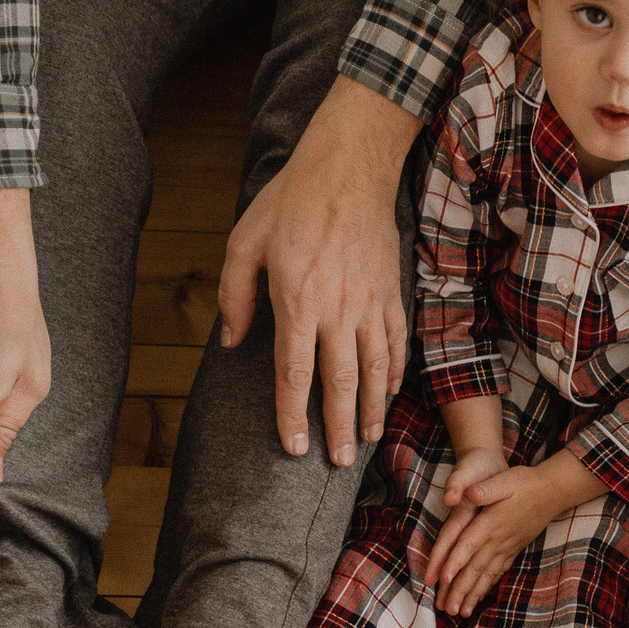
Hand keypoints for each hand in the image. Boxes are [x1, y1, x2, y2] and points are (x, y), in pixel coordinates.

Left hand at [220, 75, 419, 466]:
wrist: (350, 166)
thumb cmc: (292, 200)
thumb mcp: (244, 241)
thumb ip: (234, 296)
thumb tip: (233, 341)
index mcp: (296, 301)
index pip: (294, 374)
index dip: (293, 416)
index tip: (293, 448)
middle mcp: (337, 310)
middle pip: (340, 383)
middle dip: (338, 427)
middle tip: (340, 462)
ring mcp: (369, 303)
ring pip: (374, 369)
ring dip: (371, 409)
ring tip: (367, 439)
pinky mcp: (392, 292)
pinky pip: (396, 342)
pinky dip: (393, 373)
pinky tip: (388, 393)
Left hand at [422, 450, 604, 616]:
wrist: (553, 491)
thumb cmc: (525, 483)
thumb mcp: (504, 480)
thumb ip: (486, 489)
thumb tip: (469, 492)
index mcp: (490, 523)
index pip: (469, 544)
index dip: (456, 562)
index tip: (443, 580)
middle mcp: (498, 539)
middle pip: (475, 568)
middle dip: (460, 590)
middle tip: (448, 610)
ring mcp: (507, 547)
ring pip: (486, 575)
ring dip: (473, 595)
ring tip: (461, 614)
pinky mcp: (513, 550)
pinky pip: (498, 572)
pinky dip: (487, 587)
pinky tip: (479, 598)